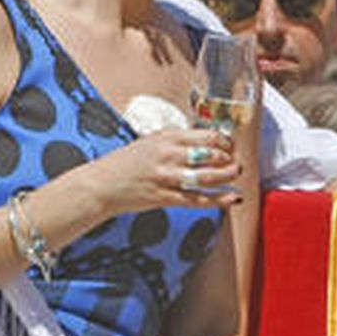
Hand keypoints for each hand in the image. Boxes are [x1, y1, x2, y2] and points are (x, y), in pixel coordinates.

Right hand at [82, 128, 240, 215]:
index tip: (229, 146)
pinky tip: (232, 198)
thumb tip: (198, 139)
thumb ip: (172, 140)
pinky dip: (218, 200)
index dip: (225, 142)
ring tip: (236, 174)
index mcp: (167, 138)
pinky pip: (197, 199)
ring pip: (208, 176)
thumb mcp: (149, 141)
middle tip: (235, 162)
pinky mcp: (164, 197)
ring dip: (227, 175)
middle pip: (211, 155)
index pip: (207, 136)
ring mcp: (167, 177)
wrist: (101, 185)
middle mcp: (168, 155)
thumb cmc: (123, 163)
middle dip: (229, 158)